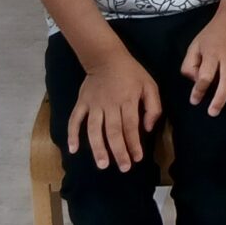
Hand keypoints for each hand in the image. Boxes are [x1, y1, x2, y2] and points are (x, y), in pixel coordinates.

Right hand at [67, 51, 163, 169]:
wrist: (106, 57)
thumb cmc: (131, 73)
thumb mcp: (149, 85)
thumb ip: (153, 107)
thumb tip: (147, 128)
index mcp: (128, 100)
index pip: (131, 126)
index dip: (134, 143)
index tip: (137, 158)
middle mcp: (110, 104)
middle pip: (114, 131)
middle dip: (119, 151)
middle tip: (124, 167)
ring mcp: (94, 104)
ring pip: (94, 129)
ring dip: (98, 147)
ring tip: (102, 164)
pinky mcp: (82, 103)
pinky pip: (74, 119)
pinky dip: (72, 134)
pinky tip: (72, 149)